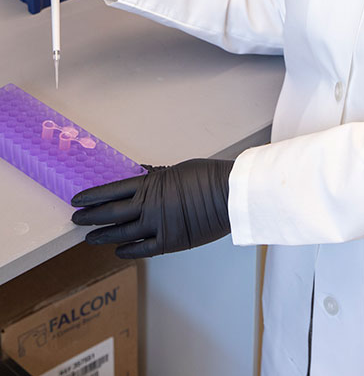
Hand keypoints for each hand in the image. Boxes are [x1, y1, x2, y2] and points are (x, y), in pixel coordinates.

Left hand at [71, 158, 233, 258]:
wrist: (229, 194)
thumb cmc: (208, 176)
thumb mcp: (177, 170)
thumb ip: (156, 176)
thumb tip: (140, 174)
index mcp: (150, 184)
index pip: (112, 190)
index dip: (93, 195)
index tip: (78, 199)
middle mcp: (149, 206)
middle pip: (111, 213)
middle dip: (90, 216)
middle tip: (76, 219)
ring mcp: (157, 226)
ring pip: (122, 233)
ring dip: (103, 236)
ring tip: (90, 238)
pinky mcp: (169, 242)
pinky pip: (142, 250)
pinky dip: (127, 251)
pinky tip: (118, 251)